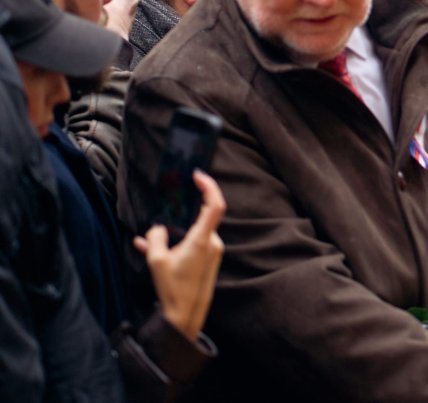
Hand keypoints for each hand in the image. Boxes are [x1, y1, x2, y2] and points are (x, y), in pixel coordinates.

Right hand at [134, 170, 224, 341]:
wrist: (185, 317)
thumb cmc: (173, 289)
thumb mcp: (156, 261)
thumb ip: (155, 238)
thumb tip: (156, 228)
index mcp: (203, 240)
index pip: (215, 205)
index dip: (209, 187)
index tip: (198, 175)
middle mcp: (212, 243)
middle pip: (202, 217)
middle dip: (184, 210)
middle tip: (170, 198)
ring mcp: (211, 253)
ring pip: (192, 232)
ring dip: (174, 230)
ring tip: (148, 234)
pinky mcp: (207, 261)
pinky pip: (190, 244)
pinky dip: (174, 243)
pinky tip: (147, 245)